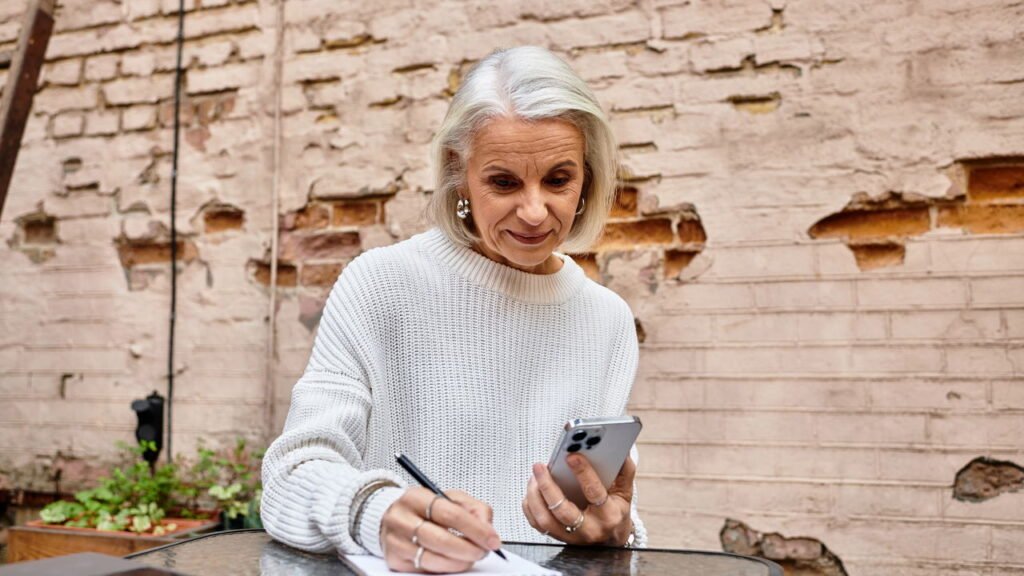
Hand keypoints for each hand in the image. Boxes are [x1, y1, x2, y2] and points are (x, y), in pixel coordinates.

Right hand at [380, 487, 501, 572]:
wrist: (393, 517)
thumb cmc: (425, 508)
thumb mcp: (450, 498)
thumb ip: (474, 509)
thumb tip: (487, 528)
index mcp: (416, 497)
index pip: (450, 514)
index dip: (475, 529)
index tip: (492, 539)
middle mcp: (401, 518)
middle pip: (440, 539)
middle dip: (469, 549)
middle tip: (483, 551)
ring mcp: (395, 540)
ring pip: (432, 558)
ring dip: (458, 562)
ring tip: (471, 557)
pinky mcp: (394, 559)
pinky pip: (423, 569)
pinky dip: (444, 568)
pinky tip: (453, 562)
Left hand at [522, 454, 634, 545]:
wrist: (612, 539)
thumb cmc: (616, 511)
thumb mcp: (625, 491)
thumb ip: (624, 470)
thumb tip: (620, 449)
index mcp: (609, 515)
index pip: (595, 493)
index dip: (583, 473)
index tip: (571, 455)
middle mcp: (590, 529)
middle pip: (563, 511)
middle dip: (548, 486)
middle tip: (540, 466)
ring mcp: (572, 536)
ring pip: (546, 519)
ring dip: (535, 496)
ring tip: (534, 476)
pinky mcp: (558, 538)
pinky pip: (538, 524)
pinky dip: (530, 506)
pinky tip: (532, 489)